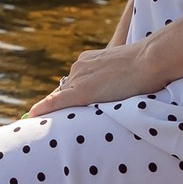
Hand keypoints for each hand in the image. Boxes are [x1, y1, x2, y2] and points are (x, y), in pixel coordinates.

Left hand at [26, 41, 164, 116]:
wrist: (150, 59)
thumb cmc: (147, 64)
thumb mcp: (126, 68)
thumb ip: (114, 78)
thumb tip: (116, 87)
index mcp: (89, 60)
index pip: (74, 81)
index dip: (69, 95)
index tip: (62, 104)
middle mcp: (79, 67)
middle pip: (64, 90)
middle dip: (61, 106)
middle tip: (55, 120)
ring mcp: (79, 78)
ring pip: (62, 98)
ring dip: (59, 111)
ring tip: (56, 124)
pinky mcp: (81, 91)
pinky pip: (56, 102)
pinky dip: (44, 109)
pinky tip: (32, 116)